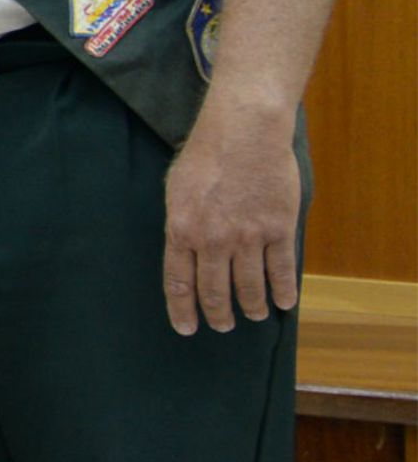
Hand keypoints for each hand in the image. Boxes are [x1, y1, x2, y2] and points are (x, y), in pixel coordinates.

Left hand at [162, 104, 301, 333]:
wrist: (244, 132)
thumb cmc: (205, 154)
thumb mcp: (176, 188)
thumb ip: (181, 222)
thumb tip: (183, 249)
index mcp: (182, 230)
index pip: (178, 283)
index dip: (182, 310)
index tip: (186, 328)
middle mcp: (213, 240)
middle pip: (215, 292)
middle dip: (218, 315)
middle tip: (222, 326)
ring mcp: (248, 237)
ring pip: (249, 286)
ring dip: (252, 307)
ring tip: (254, 315)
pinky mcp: (279, 229)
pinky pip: (281, 270)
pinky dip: (284, 291)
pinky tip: (285, 303)